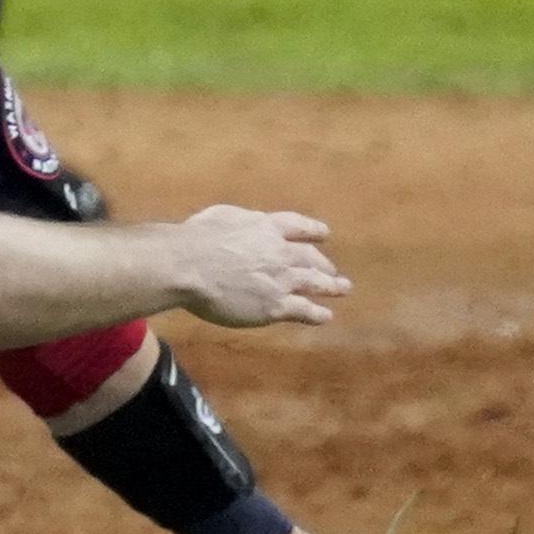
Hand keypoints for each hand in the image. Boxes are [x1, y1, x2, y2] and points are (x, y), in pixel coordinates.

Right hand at [168, 207, 347, 328]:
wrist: (190, 266)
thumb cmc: (196, 239)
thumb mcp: (221, 217)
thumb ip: (240, 222)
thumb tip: (243, 225)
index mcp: (266, 227)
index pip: (298, 227)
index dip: (312, 231)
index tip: (325, 234)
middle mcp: (281, 252)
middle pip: (309, 258)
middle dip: (323, 264)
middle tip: (333, 271)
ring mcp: (281, 280)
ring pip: (314, 283)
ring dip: (331, 286)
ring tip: (343, 289)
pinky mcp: (275, 305)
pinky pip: (303, 310)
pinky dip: (317, 314)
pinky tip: (325, 317)